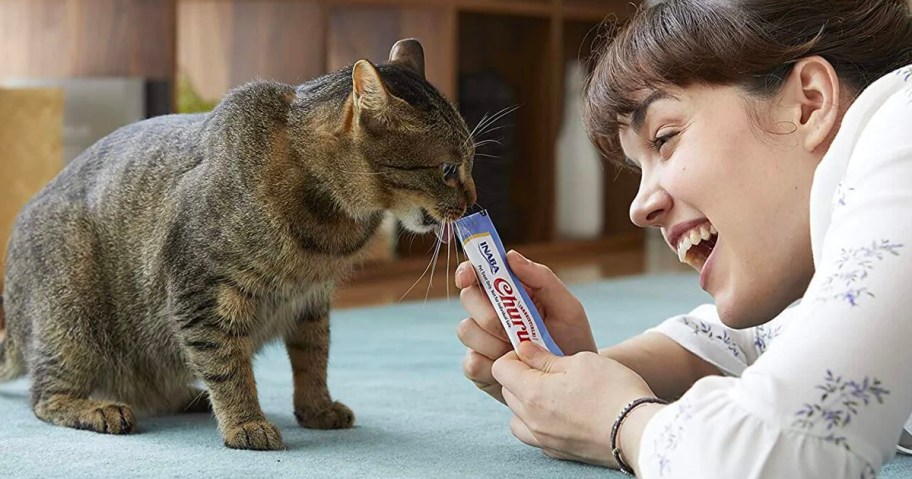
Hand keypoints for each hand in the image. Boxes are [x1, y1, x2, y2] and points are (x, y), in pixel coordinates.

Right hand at [455, 250, 596, 402]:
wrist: (576, 383)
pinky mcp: (480, 369)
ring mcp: (482, 341)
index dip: (468, 271)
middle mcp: (489, 314)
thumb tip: (510, 255)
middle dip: (489, 313)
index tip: (470, 275)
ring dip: (493, 341)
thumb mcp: (566, 307)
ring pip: (466, 330)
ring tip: (521, 352)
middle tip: (512, 328)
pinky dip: (490, 366)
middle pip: (468, 299)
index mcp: (507, 293)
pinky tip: (512, 368)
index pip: (477, 274)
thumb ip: (542, 278)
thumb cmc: (572, 339)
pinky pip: (470, 363)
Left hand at [493, 342, 657, 467]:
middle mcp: (531, 419)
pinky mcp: (558, 452)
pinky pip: (534, 435)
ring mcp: (543, 439)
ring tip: (552, 391)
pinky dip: (537, 422)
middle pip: (507, 391)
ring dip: (525, 401)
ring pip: (516, 416)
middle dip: (520, 375)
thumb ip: (545, 357)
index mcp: (532, 392)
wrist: (640, 431)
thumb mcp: (580, 361)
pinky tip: (559, 412)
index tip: (534, 352)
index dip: (515, 355)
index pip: (500, 368)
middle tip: (548, 368)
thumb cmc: (613, 390)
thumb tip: (523, 349)